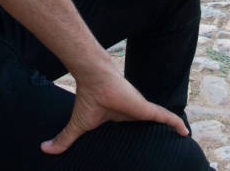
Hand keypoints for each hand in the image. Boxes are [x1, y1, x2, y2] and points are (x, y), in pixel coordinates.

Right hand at [41, 65, 187, 154]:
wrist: (94, 77)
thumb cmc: (88, 98)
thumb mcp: (78, 125)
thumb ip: (65, 139)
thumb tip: (44, 150)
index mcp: (121, 118)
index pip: (134, 129)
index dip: (140, 139)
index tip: (146, 152)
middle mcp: (134, 113)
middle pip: (151, 126)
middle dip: (160, 136)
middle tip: (168, 151)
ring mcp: (141, 110)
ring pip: (161, 122)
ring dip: (171, 129)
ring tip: (182, 140)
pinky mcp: (145, 108)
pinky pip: (165, 117)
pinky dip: (175, 124)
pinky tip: (185, 133)